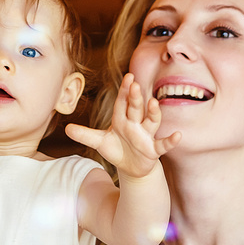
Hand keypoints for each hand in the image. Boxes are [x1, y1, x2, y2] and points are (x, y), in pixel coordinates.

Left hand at [65, 74, 179, 177]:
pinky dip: (171, 140)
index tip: (128, 77)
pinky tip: (178, 135)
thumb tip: (66, 128)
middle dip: (136, 97)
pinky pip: (163, 144)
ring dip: (154, 113)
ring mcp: (146, 136)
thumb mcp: (99, 142)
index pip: (123, 103)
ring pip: (151, 122)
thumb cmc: (117, 149)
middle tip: (135, 84)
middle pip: (136, 109)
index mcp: (122, 119)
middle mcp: (135, 124)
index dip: (125, 91)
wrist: (131, 167)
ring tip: (153, 102)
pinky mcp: (153, 150)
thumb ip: (84, 134)